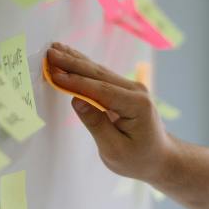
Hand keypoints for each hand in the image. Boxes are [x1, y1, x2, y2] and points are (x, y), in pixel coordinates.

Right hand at [45, 41, 176, 182]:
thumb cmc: (138, 159)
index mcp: (136, 105)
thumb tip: (76, 100)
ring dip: (75, 60)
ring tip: (55, 49)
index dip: (75, 82)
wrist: (160, 158)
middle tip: (49, 53)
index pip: (100, 90)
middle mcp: (135, 91)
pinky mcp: (124, 89)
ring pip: (98, 71)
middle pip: (98, 74)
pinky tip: (71, 56)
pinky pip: (100, 76)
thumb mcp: (114, 149)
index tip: (54, 74)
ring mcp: (131, 87)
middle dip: (72, 63)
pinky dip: (82, 67)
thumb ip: (96, 123)